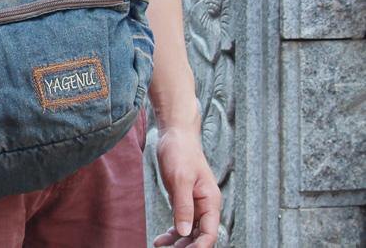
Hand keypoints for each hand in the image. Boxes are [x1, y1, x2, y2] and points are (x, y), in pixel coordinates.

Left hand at [152, 125, 221, 247]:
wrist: (175, 134)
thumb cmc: (180, 151)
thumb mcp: (180, 178)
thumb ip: (183, 206)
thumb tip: (183, 232)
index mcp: (210, 200)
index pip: (209, 232)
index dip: (199, 246)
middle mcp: (205, 204)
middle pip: (199, 235)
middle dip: (186, 246)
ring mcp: (194, 202)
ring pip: (189, 231)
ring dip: (177, 242)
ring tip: (160, 246)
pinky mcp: (183, 199)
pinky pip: (180, 221)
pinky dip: (173, 231)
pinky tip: (162, 239)